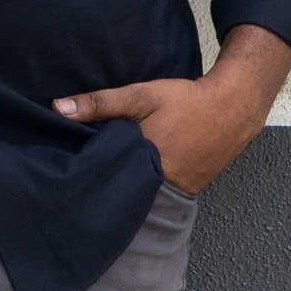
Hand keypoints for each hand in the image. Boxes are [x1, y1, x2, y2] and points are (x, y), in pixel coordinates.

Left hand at [52, 24, 290, 195]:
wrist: (233, 109)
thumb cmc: (185, 101)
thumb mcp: (141, 96)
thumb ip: (100, 103)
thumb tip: (56, 108)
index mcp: (141, 165)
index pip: (101, 179)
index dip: (82, 175)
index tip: (63, 171)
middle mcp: (156, 186)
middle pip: (118, 191)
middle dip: (100, 184)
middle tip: (77, 175)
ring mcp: (173, 192)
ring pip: (136, 194)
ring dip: (122, 185)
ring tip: (102, 176)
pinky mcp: (185, 192)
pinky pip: (155, 192)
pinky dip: (142, 185)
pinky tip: (132, 174)